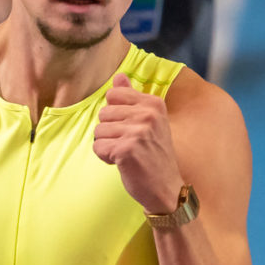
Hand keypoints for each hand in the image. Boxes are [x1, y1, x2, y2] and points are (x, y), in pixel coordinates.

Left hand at [94, 73, 183, 215]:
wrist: (166, 188)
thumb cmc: (154, 155)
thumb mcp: (148, 121)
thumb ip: (132, 98)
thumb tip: (119, 76)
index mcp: (153, 103)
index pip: (113, 95)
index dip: (115, 114)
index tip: (130, 128)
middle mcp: (147, 114)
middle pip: (103, 113)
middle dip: (110, 132)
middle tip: (130, 145)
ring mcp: (137, 132)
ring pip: (98, 131)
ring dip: (107, 145)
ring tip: (127, 154)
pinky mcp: (126, 149)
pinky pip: (98, 147)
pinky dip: (105, 157)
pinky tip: (123, 163)